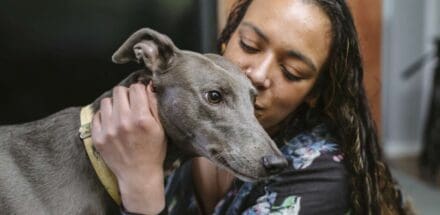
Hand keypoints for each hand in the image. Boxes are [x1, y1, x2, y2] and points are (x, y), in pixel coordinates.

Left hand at [91, 82, 165, 213]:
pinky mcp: (97, 137)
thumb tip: (149, 85)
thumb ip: (155, 105)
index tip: (141, 98)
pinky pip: (97, 115)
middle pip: (119, 91)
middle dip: (126, 95)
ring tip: (121, 114)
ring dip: (114, 105)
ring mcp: (108, 130)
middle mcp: (123, 122)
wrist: (138, 175)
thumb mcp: (161, 128)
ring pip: (106, 101)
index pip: (136, 88)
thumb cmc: (153, 151)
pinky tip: (113, 124)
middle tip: (131, 105)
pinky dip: (105, 116)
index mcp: (141, 118)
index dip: (140, 91)